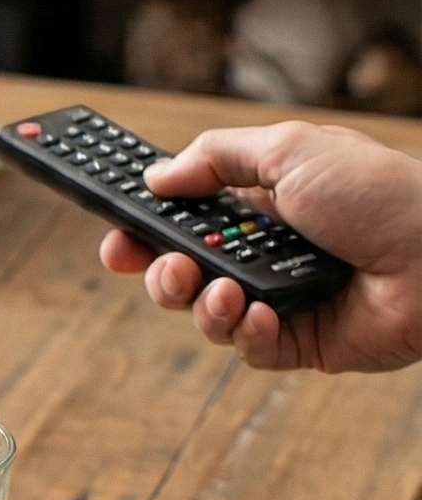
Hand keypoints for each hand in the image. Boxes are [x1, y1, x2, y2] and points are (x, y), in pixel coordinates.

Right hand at [100, 121, 421, 372]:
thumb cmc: (382, 194)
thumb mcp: (291, 150)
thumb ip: (216, 157)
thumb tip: (157, 175)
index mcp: (260, 206)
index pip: (184, 222)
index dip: (144, 231)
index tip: (116, 238)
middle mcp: (266, 254)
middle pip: (181, 273)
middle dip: (159, 273)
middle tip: (166, 267)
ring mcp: (282, 300)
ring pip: (206, 315)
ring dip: (200, 304)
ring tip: (224, 291)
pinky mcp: (301, 343)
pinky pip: (249, 349)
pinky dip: (247, 333)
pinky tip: (265, 314)